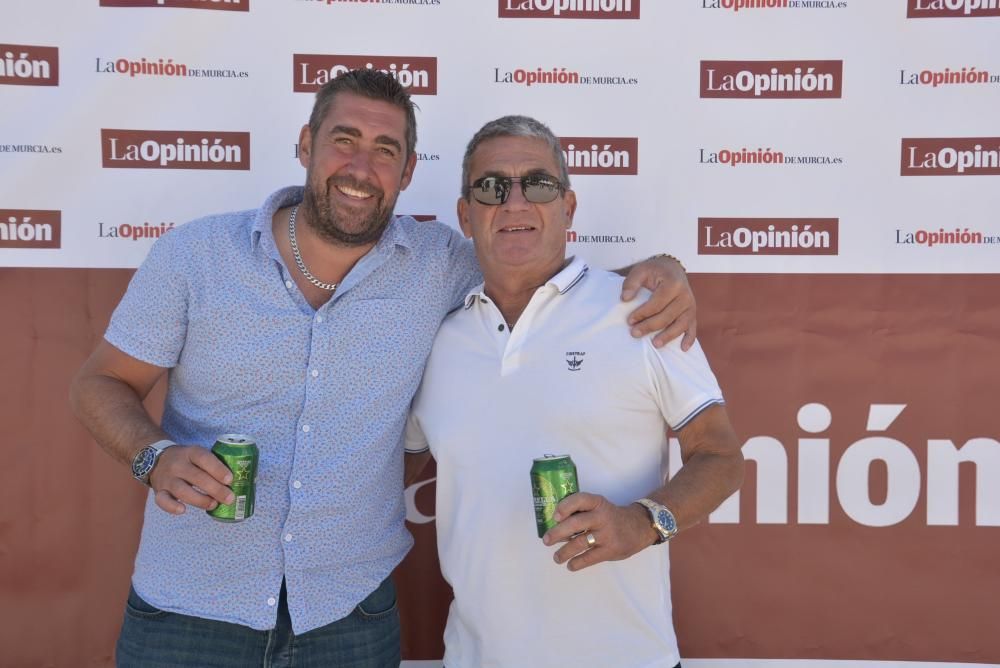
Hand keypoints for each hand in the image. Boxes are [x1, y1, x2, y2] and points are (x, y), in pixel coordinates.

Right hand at [148, 445, 234, 514]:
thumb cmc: (187, 460)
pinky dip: (171, 507)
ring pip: (182, 490)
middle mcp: (178, 464)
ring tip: (213, 504)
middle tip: (229, 498)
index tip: (230, 480)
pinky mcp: (160, 491)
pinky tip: (183, 510)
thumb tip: (240, 479)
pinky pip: (162, 500)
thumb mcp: (198, 454)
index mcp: (191, 452)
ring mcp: (167, 478)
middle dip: (215, 489)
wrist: (156, 459)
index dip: (218, 469)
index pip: (204, 458)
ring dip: (200, 500)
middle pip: (197, 477)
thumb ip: (213, 464)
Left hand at [542, 492, 657, 571]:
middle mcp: (602, 517)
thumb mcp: (600, 508)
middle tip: (546, 540)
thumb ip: (583, 513)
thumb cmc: (612, 517)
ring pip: (580, 543)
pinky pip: (589, 558)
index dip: (565, 506)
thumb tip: (557, 526)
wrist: (640, 527)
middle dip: (558, 532)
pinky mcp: (610, 550)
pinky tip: (570, 565)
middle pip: (576, 523)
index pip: (580, 500)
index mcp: (598, 503)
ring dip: (564, 551)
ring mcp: (606, 534)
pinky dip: (577, 563)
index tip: (555, 516)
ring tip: (556, 557)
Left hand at [621, 255, 696, 349]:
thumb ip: (631, 283)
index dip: (642, 313)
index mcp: (673, 284)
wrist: (672, 268)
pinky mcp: (692, 313)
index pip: (657, 303)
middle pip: (667, 316)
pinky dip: (689, 339)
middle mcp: (685, 295)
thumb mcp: (641, 270)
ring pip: (681, 324)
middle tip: (634, 334)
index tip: (629, 320)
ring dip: (668, 336)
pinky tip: (683, 349)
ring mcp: (690, 305)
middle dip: (650, 326)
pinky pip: (692, 327)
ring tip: (655, 344)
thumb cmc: (654, 271)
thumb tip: (625, 299)